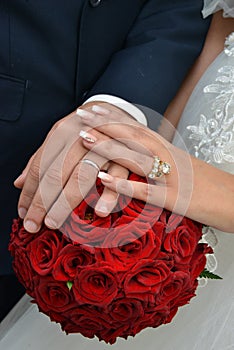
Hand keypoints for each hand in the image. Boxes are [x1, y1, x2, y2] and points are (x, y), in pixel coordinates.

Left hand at [14, 105, 128, 232]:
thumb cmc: (83, 128)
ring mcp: (102, 145)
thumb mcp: (59, 138)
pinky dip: (109, 194)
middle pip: (56, 173)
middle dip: (42, 202)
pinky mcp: (125, 154)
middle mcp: (79, 137)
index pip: (39, 167)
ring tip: (54, 223)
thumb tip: (19, 183)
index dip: (29, 192)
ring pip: (81, 176)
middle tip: (33, 225)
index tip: (24, 213)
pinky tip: (99, 211)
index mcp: (61, 133)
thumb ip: (40, 159)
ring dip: (66, 202)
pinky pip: (116, 177)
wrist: (116, 109)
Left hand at [77, 104, 193, 217]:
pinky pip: (147, 190)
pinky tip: (105, 179)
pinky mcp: (177, 199)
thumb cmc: (210, 187)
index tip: (94, 109)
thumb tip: (140, 162)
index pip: (139, 128)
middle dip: (106, 125)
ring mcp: (172, 177)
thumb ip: (161, 163)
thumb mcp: (183, 169)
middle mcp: (169, 158)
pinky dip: (125, 184)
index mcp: (170, 150)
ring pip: (137, 157)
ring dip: (109, 147)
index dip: (116, 118)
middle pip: (135, 136)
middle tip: (81, 116)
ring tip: (84, 139)